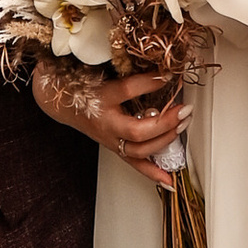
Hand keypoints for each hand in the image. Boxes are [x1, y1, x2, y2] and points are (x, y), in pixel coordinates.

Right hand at [33, 58, 188, 192]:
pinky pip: (136, 165)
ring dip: (165, 141)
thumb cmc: (85, 87)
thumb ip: (131, 70)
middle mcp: (106, 123)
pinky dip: (154, 174)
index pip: (127, 90)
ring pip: (140, 150)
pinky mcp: (115, 149)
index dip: (149, 82)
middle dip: (165, 122)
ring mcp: (111, 140)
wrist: (63, 105)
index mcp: (101, 97)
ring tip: (183, 126)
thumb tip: (162, 66)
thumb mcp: (104, 72)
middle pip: (137, 130)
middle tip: (184, 109)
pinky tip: (169, 181)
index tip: (168, 74)